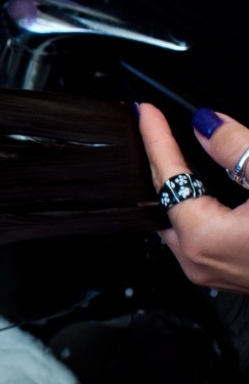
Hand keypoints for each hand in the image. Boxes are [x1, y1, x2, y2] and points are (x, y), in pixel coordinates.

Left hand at [137, 102, 248, 292]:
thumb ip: (237, 149)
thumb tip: (207, 125)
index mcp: (203, 237)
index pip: (167, 176)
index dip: (156, 138)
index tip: (147, 112)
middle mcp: (197, 260)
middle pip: (162, 199)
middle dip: (157, 159)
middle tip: (151, 124)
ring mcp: (209, 270)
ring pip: (175, 218)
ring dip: (174, 182)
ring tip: (168, 147)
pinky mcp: (224, 271)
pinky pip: (193, 231)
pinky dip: (191, 203)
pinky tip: (196, 183)